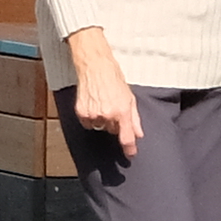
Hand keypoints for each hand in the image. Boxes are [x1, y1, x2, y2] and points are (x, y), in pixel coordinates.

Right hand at [66, 27, 138, 150]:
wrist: (95, 66)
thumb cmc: (114, 78)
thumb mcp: (130, 98)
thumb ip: (135, 119)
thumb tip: (139, 134)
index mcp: (122, 111)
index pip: (126, 137)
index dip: (129, 149)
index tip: (130, 154)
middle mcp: (107, 115)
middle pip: (112, 131)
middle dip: (115, 123)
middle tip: (113, 107)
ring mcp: (93, 114)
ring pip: (100, 127)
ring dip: (102, 120)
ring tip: (103, 102)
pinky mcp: (81, 112)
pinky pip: (88, 123)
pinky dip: (91, 117)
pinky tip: (93, 104)